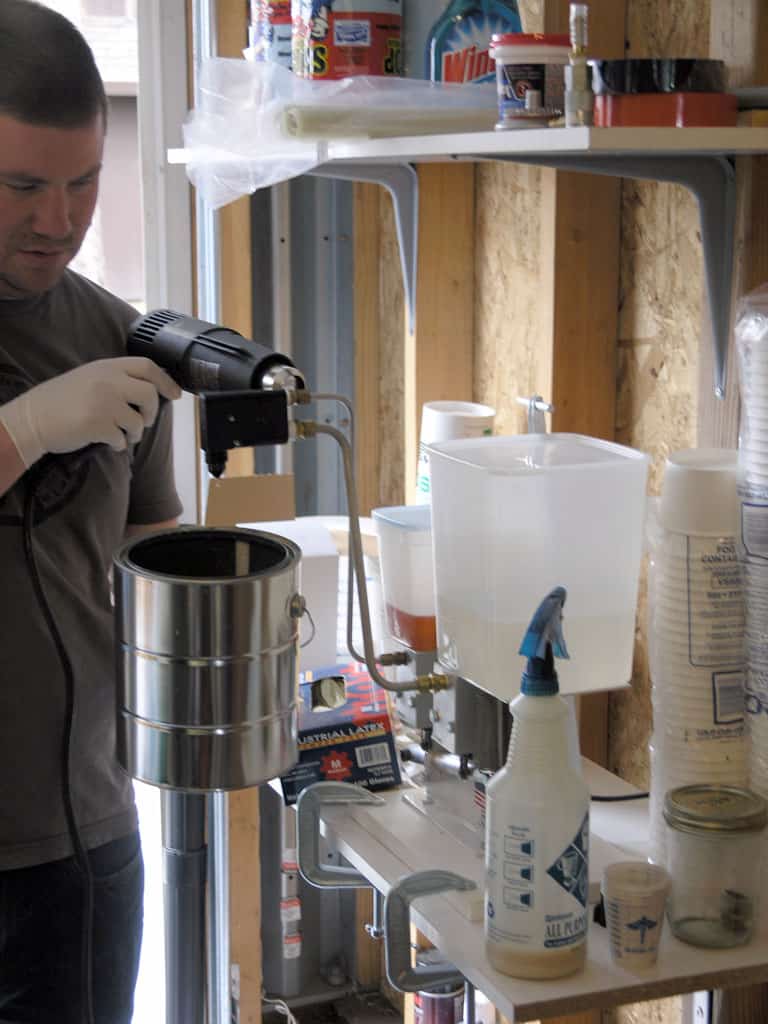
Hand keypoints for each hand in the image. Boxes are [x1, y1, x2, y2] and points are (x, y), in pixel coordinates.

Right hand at [0, 357, 181, 467]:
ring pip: (138, 421)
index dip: (166, 381)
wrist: (33, 419)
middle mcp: (108, 381)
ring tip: (121, 435)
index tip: (175, 394)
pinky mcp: (97, 424)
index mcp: (107, 367)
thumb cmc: (62, 401)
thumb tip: (150, 392)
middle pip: (150, 394)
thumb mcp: (90, 378)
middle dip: (152, 413)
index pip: (147, 367)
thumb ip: (116, 380)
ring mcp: (104, 402)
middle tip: (143, 422)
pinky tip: (107, 442)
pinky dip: (118, 445)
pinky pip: (122, 439)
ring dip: (134, 434)